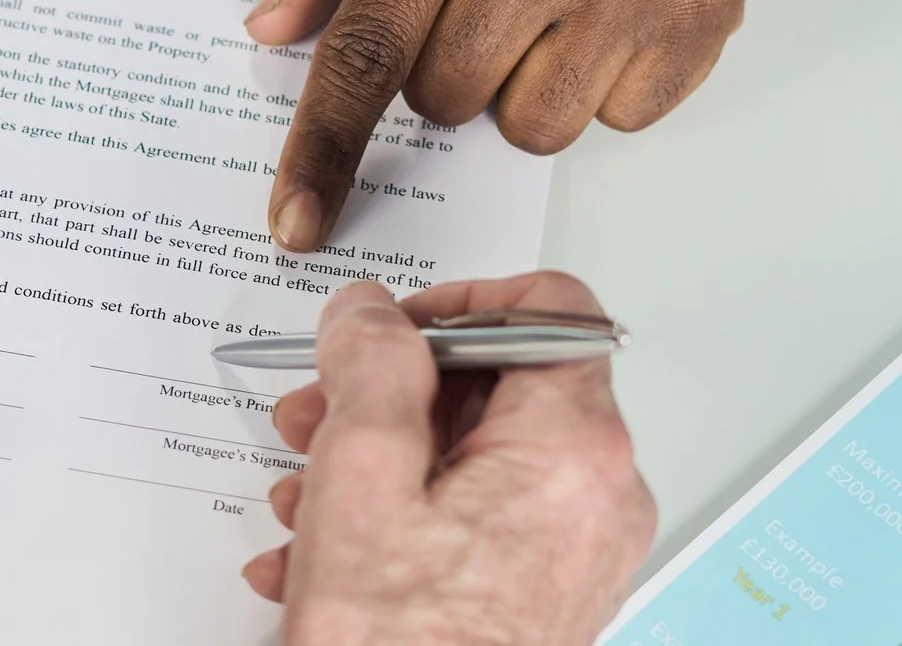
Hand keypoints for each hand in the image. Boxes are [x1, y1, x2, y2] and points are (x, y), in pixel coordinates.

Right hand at [242, 274, 655, 644]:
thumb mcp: (361, 481)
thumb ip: (371, 369)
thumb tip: (371, 315)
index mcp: (573, 450)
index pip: (550, 311)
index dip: (457, 303)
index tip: (388, 328)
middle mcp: (597, 498)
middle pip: (501, 389)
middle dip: (390, 396)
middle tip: (316, 414)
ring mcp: (575, 555)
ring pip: (475, 461)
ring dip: (378, 464)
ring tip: (303, 499)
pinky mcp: (544, 598)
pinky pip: (475, 525)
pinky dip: (400, 521)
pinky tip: (323, 556)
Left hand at [251, 0, 794, 250]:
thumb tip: (274, 26)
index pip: (369, 52)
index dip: (325, 149)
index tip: (295, 224)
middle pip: (448, 101)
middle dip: (452, 65)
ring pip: (534, 128)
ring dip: (529, 85)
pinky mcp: (701, 15)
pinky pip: (621, 119)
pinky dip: (609, 81)